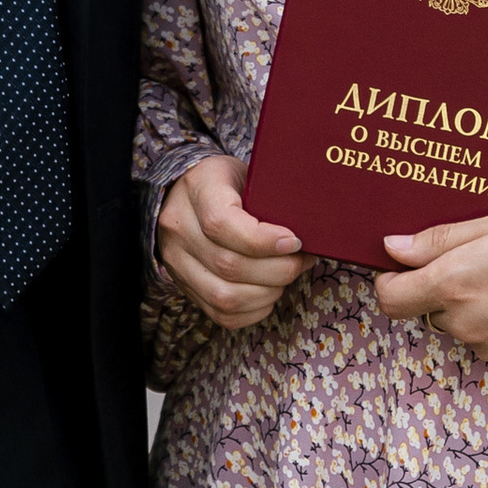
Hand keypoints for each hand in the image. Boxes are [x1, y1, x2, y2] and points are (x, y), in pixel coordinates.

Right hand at [155, 156, 308, 332]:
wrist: (188, 194)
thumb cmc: (229, 182)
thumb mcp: (247, 173)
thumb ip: (271, 198)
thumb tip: (311, 230)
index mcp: (197, 189)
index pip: (221, 223)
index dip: (263, 240)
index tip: (295, 241)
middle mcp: (178, 228)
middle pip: (228, 264)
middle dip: (277, 270)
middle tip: (301, 260)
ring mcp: (175, 261)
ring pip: (224, 296)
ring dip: (266, 293)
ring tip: (285, 277)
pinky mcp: (184, 285)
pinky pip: (221, 314)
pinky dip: (253, 310)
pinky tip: (268, 293)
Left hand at [371, 212, 487, 367]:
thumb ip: (440, 239)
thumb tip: (394, 248)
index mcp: (454, 283)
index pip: (389, 297)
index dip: (389, 279)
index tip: (404, 260)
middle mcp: (464, 321)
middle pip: (421, 310)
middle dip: (432, 288)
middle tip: (469, 257)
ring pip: (454, 324)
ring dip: (464, 304)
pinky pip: (483, 337)